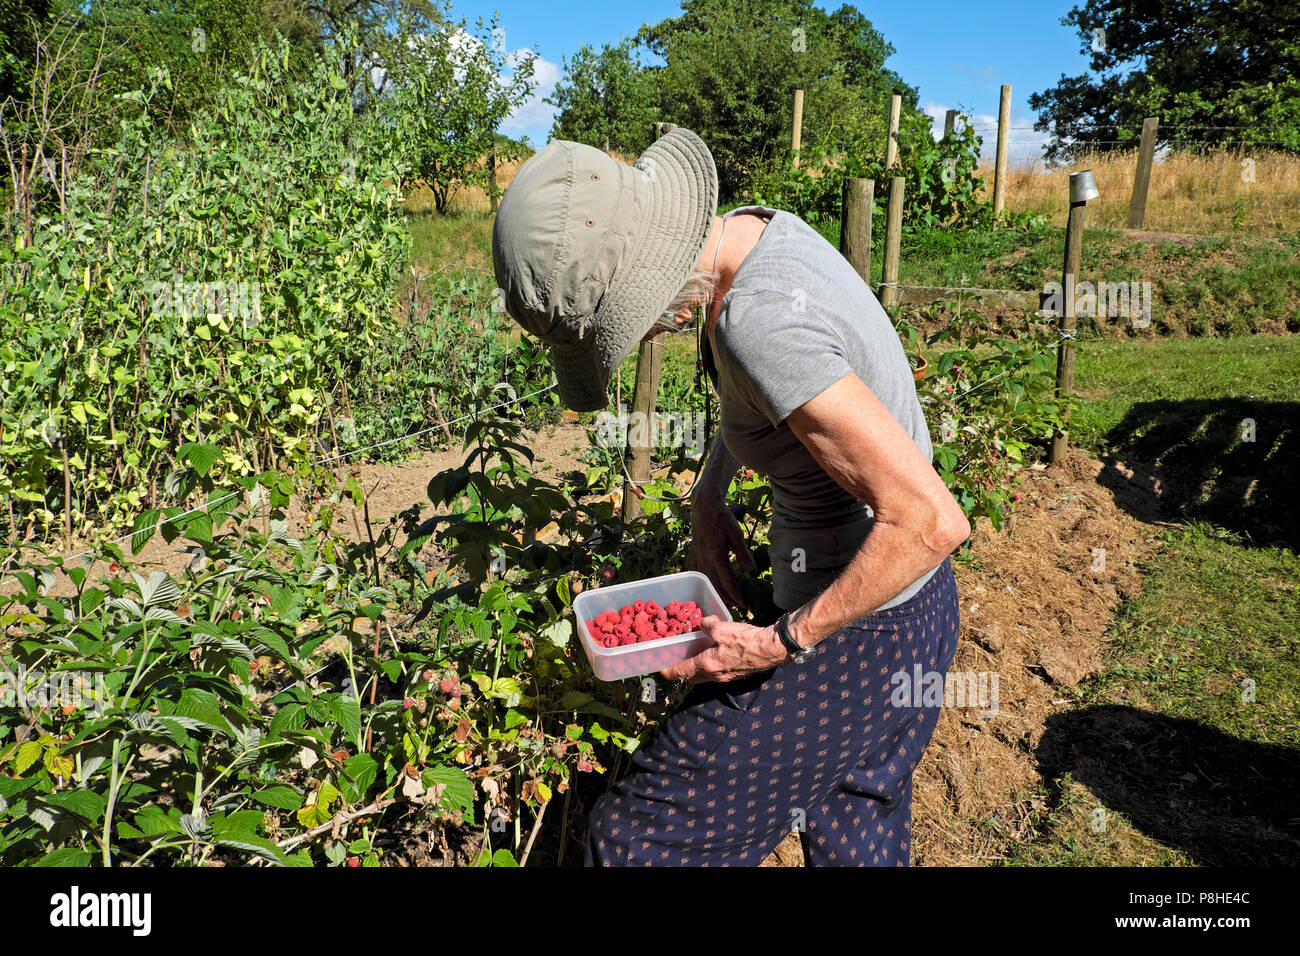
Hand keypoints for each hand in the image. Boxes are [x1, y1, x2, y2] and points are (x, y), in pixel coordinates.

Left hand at [659, 615, 787, 683]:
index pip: (680, 673)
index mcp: (707, 665)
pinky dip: (708, 666)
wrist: (773, 649)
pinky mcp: (735, 673)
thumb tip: (703, 622)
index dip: (668, 672)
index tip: (660, 668)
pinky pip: (715, 673)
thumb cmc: (747, 640)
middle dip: (681, 672)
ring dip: (695, 669)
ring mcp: (726, 676)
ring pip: (703, 676)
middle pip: (691, 678)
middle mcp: (714, 675)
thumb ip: (707, 625)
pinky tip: (711, 652)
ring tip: (691, 655)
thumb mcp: (722, 628)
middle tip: (675, 660)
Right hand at [690, 497, 756, 608]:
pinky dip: (710, 583)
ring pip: (708, 582)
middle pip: (716, 586)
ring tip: (729, 599)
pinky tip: (716, 585)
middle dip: (727, 598)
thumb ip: (743, 554)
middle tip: (739, 605)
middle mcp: (706, 560)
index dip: (735, 595)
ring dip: (718, 592)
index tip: (743, 604)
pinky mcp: (696, 556)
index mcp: (716, 556)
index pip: (727, 582)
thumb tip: (751, 572)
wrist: (704, 507)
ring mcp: (699, 558)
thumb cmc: (722, 518)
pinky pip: (703, 575)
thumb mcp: (736, 534)